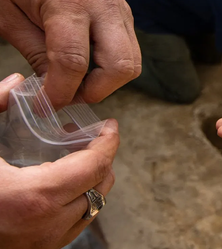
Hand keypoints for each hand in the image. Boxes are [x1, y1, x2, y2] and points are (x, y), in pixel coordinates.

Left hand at [0, 0, 140, 108]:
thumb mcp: (8, 15)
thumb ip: (34, 54)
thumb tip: (52, 90)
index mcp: (68, 3)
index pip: (74, 63)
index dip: (60, 92)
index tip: (44, 106)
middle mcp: (104, 7)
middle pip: (120, 67)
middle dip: (95, 91)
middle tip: (68, 94)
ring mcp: (120, 11)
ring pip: (131, 63)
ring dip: (106, 81)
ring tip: (77, 80)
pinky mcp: (125, 15)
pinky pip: (129, 51)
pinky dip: (111, 66)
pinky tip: (87, 63)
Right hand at [0, 74, 119, 248]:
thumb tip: (17, 83)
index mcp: (35, 196)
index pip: (95, 166)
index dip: (108, 142)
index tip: (110, 126)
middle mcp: (49, 224)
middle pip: (101, 185)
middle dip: (101, 157)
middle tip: (86, 136)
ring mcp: (47, 241)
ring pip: (94, 207)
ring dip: (93, 179)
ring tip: (74, 158)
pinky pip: (77, 223)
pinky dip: (79, 200)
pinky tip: (61, 183)